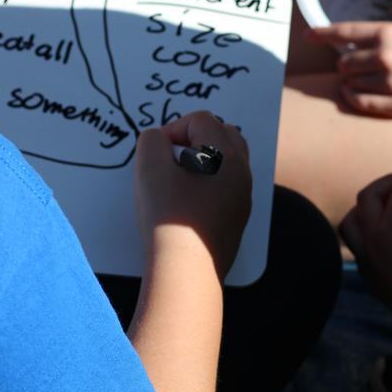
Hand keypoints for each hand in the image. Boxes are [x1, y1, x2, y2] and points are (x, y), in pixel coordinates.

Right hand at [134, 111, 251, 279]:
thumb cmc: (168, 217)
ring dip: (204, 159)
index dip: (173, 128)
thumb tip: (159, 140)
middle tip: (170, 160)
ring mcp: (243, 197)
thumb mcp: (149, 169)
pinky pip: (227, 186)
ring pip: (229, 160)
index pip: (201, 120)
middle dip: (194, 138)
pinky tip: (186, 203)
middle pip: (224, 133)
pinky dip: (209, 182)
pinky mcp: (237, 219)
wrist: (187, 272)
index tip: (155, 153)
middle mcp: (242, 172)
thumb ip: (151, 142)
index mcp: (226, 155)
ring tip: (178, 179)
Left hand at [307, 21, 391, 117]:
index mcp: (389, 32)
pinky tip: (355, 94)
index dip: (322, 33)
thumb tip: (342, 48)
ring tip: (368, 80)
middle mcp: (387, 56)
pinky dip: (352, 98)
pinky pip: (359, 103)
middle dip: (347, 65)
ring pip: (349, 83)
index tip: (307, 35)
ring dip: (351, 82)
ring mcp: (391, 83)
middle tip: (359, 66)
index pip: (344, 32)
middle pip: (344, 63)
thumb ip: (377, 38)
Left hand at [341, 172, 391, 312]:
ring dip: (366, 206)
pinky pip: (356, 244)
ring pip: (351, 220)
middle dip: (388, 183)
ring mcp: (364, 256)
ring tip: (386, 204)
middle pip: (367, 196)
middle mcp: (371, 237)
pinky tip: (385, 232)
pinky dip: (365, 231)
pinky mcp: (366, 272)